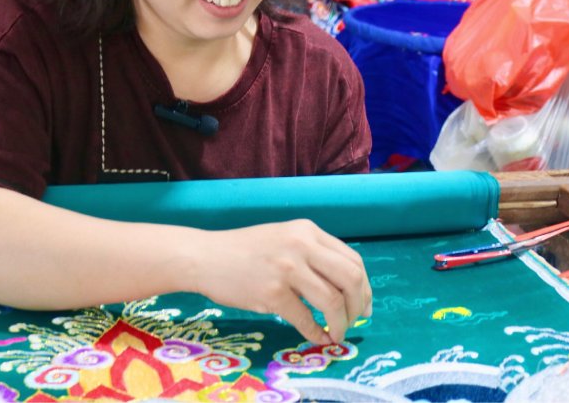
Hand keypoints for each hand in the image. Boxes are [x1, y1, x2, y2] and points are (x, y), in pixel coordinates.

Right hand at [186, 220, 371, 344]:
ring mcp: (287, 269)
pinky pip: (306, 319)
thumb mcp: (283, 237)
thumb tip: (344, 286)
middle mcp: (302, 245)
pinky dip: (316, 333)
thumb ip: (311, 253)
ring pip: (333, 302)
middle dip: (358, 306)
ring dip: (341, 324)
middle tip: (355, 322)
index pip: (353, 260)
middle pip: (351, 279)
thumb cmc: (243, 250)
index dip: (364, 287)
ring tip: (336, 333)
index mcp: (308, 231)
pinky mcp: (272, 293)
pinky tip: (317, 338)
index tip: (364, 305)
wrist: (204, 256)